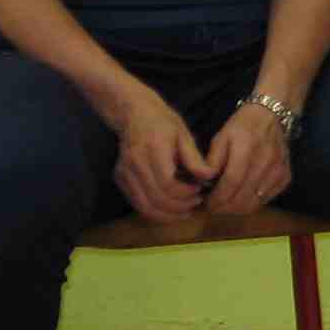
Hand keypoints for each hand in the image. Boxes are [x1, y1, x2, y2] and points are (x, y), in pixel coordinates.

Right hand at [109, 87, 209, 220]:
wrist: (134, 114)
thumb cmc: (163, 122)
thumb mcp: (184, 134)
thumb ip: (194, 158)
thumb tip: (209, 177)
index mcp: (153, 148)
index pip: (168, 183)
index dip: (186, 193)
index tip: (199, 191)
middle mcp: (135, 162)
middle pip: (157, 198)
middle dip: (180, 207)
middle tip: (196, 203)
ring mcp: (125, 172)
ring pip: (146, 206)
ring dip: (168, 215)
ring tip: (186, 212)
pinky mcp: (120, 179)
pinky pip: (138, 204)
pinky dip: (155, 212)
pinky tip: (170, 210)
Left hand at [202, 102, 294, 217]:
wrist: (271, 116)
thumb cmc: (242, 126)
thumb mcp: (220, 137)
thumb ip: (211, 161)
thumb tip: (204, 184)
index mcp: (246, 149)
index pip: (231, 183)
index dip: (217, 199)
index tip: (206, 204)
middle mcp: (265, 162)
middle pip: (243, 198)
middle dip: (224, 208)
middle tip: (213, 207)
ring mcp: (278, 171)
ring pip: (254, 203)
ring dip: (236, 210)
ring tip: (225, 205)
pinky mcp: (285, 177)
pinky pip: (266, 200)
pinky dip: (252, 204)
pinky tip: (241, 198)